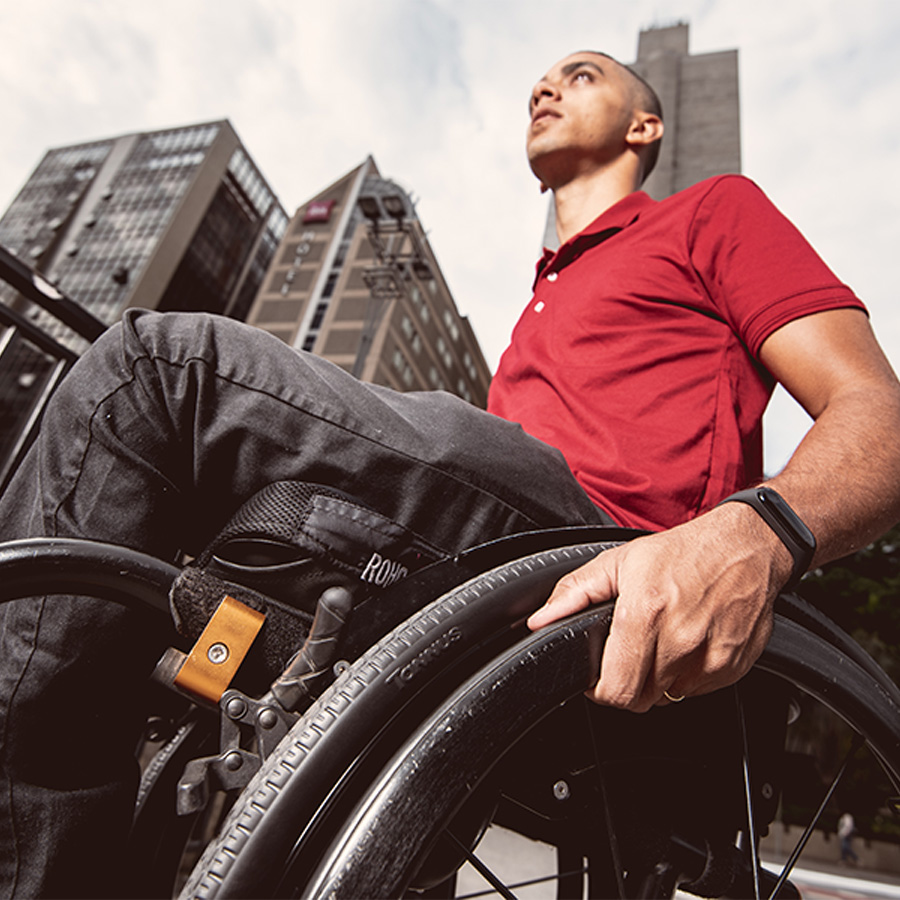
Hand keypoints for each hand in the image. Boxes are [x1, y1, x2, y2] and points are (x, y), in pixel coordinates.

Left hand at [527, 504, 792, 710]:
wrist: (747, 546)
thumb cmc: (683, 551)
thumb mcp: (619, 562)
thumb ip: (575, 593)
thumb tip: (541, 620)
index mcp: (645, 613)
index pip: (616, 689)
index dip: (600, 688)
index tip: (599, 674)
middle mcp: (680, 638)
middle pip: (640, 698)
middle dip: (627, 683)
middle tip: (629, 655)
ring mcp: (711, 656)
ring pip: (669, 696)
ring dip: (658, 678)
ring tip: (661, 641)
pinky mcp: (734, 666)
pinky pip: (698, 690)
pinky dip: (687, 675)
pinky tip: (687, 642)